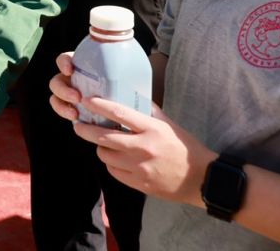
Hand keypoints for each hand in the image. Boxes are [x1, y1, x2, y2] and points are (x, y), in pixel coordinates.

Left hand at [51, 53, 213, 205]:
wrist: (201, 178)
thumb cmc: (184, 147)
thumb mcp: (168, 124)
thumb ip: (149, 111)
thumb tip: (131, 95)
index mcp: (151, 129)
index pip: (119, 113)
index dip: (99, 106)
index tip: (86, 101)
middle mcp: (143, 147)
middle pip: (104, 137)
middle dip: (85, 130)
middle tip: (78, 125)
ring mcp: (139, 167)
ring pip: (105, 155)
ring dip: (100, 147)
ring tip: (102, 142)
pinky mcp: (138, 183)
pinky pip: (113, 171)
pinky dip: (110, 163)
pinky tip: (115, 158)